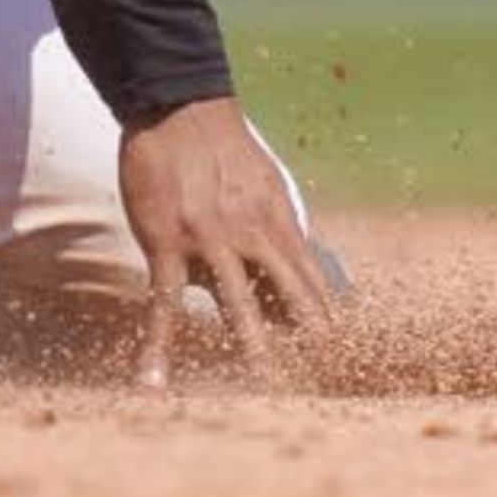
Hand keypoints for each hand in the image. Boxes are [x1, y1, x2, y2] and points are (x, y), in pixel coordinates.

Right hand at [120, 96, 334, 389]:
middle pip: (293, 298)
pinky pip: (165, 303)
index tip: (344, 357)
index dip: (329, 322)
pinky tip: (152, 380)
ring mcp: (213, 242)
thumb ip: (279, 231)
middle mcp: (256, 236)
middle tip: (323, 383)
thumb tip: (298, 266)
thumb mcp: (265, 188)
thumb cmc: (221, 151)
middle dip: (309, 342)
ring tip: (266, 389)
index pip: (314, 284)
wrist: (180, 107)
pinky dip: (158, 345)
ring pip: (240, 305)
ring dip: (252, 349)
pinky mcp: (170, 243)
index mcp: (281, 224)